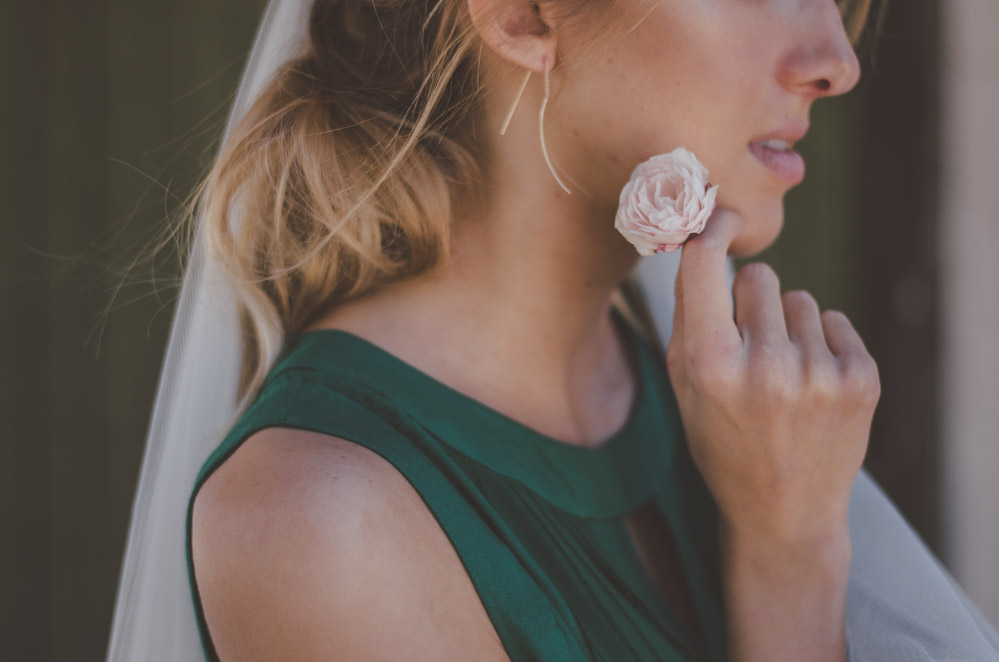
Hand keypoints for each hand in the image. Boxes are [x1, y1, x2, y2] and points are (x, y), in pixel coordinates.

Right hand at [666, 207, 879, 544]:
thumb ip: (687, 316)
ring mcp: (820, 374)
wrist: (785, 512)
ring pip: (799, 300)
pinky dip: (823, 344)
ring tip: (782, 376)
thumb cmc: (722, 444)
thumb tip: (697, 241)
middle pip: (758, 276)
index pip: (706, 264)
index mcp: (711, 367)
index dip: (713, 230)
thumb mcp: (685, 388)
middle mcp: (767, 367)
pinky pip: (835, 321)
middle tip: (748, 345)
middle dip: (749, 300)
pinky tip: (812, 386)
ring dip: (788, 327)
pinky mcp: (862, 380)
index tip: (721, 218)